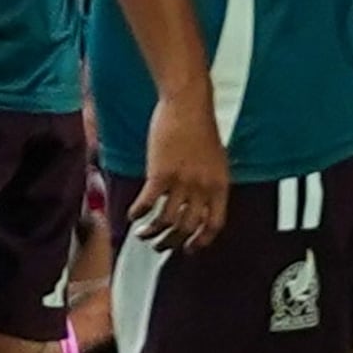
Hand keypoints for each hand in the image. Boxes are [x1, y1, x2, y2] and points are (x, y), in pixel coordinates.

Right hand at [133, 100, 229, 252]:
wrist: (188, 104)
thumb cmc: (201, 127)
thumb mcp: (217, 159)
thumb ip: (209, 184)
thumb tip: (200, 204)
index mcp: (220, 184)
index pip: (214, 224)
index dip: (201, 241)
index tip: (190, 249)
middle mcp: (203, 187)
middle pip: (187, 228)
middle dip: (172, 242)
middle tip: (160, 246)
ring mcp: (182, 181)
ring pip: (166, 221)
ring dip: (151, 232)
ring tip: (143, 233)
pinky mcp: (160, 173)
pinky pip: (147, 203)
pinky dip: (138, 213)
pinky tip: (133, 215)